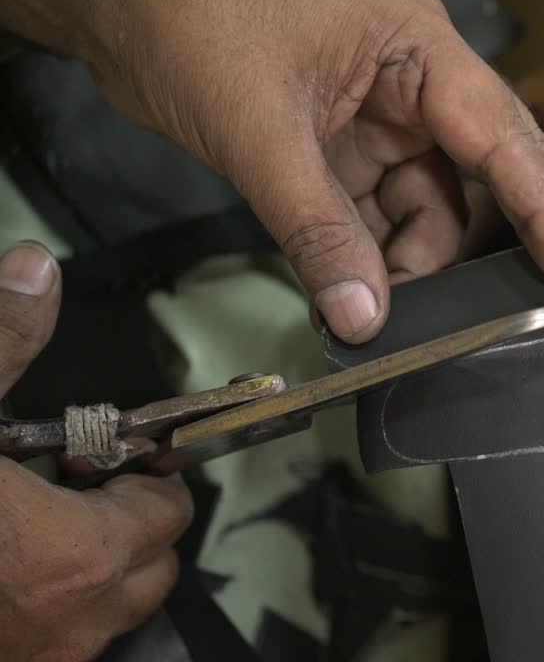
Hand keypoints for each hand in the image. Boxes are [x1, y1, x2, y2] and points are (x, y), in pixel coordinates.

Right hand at [0, 242, 193, 661]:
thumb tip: (35, 268)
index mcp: (78, 555)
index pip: (168, 514)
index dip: (144, 473)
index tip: (107, 454)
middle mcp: (71, 625)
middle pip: (150, 569)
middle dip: (127, 522)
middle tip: (70, 484)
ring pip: (103, 614)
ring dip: (86, 570)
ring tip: (26, 526)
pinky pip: (53, 644)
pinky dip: (43, 608)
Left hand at [66, 0, 543, 342]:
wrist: (123, 5)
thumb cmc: (196, 25)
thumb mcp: (259, 131)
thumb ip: (316, 229)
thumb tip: (363, 316)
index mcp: (418, 48)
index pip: (499, 137)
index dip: (543, 208)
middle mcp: (417, 85)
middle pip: (484, 176)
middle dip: (488, 244)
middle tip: (507, 310)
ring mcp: (384, 121)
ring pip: (433, 209)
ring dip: (411, 264)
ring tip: (377, 308)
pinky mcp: (350, 152)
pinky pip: (383, 217)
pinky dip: (373, 260)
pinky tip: (354, 293)